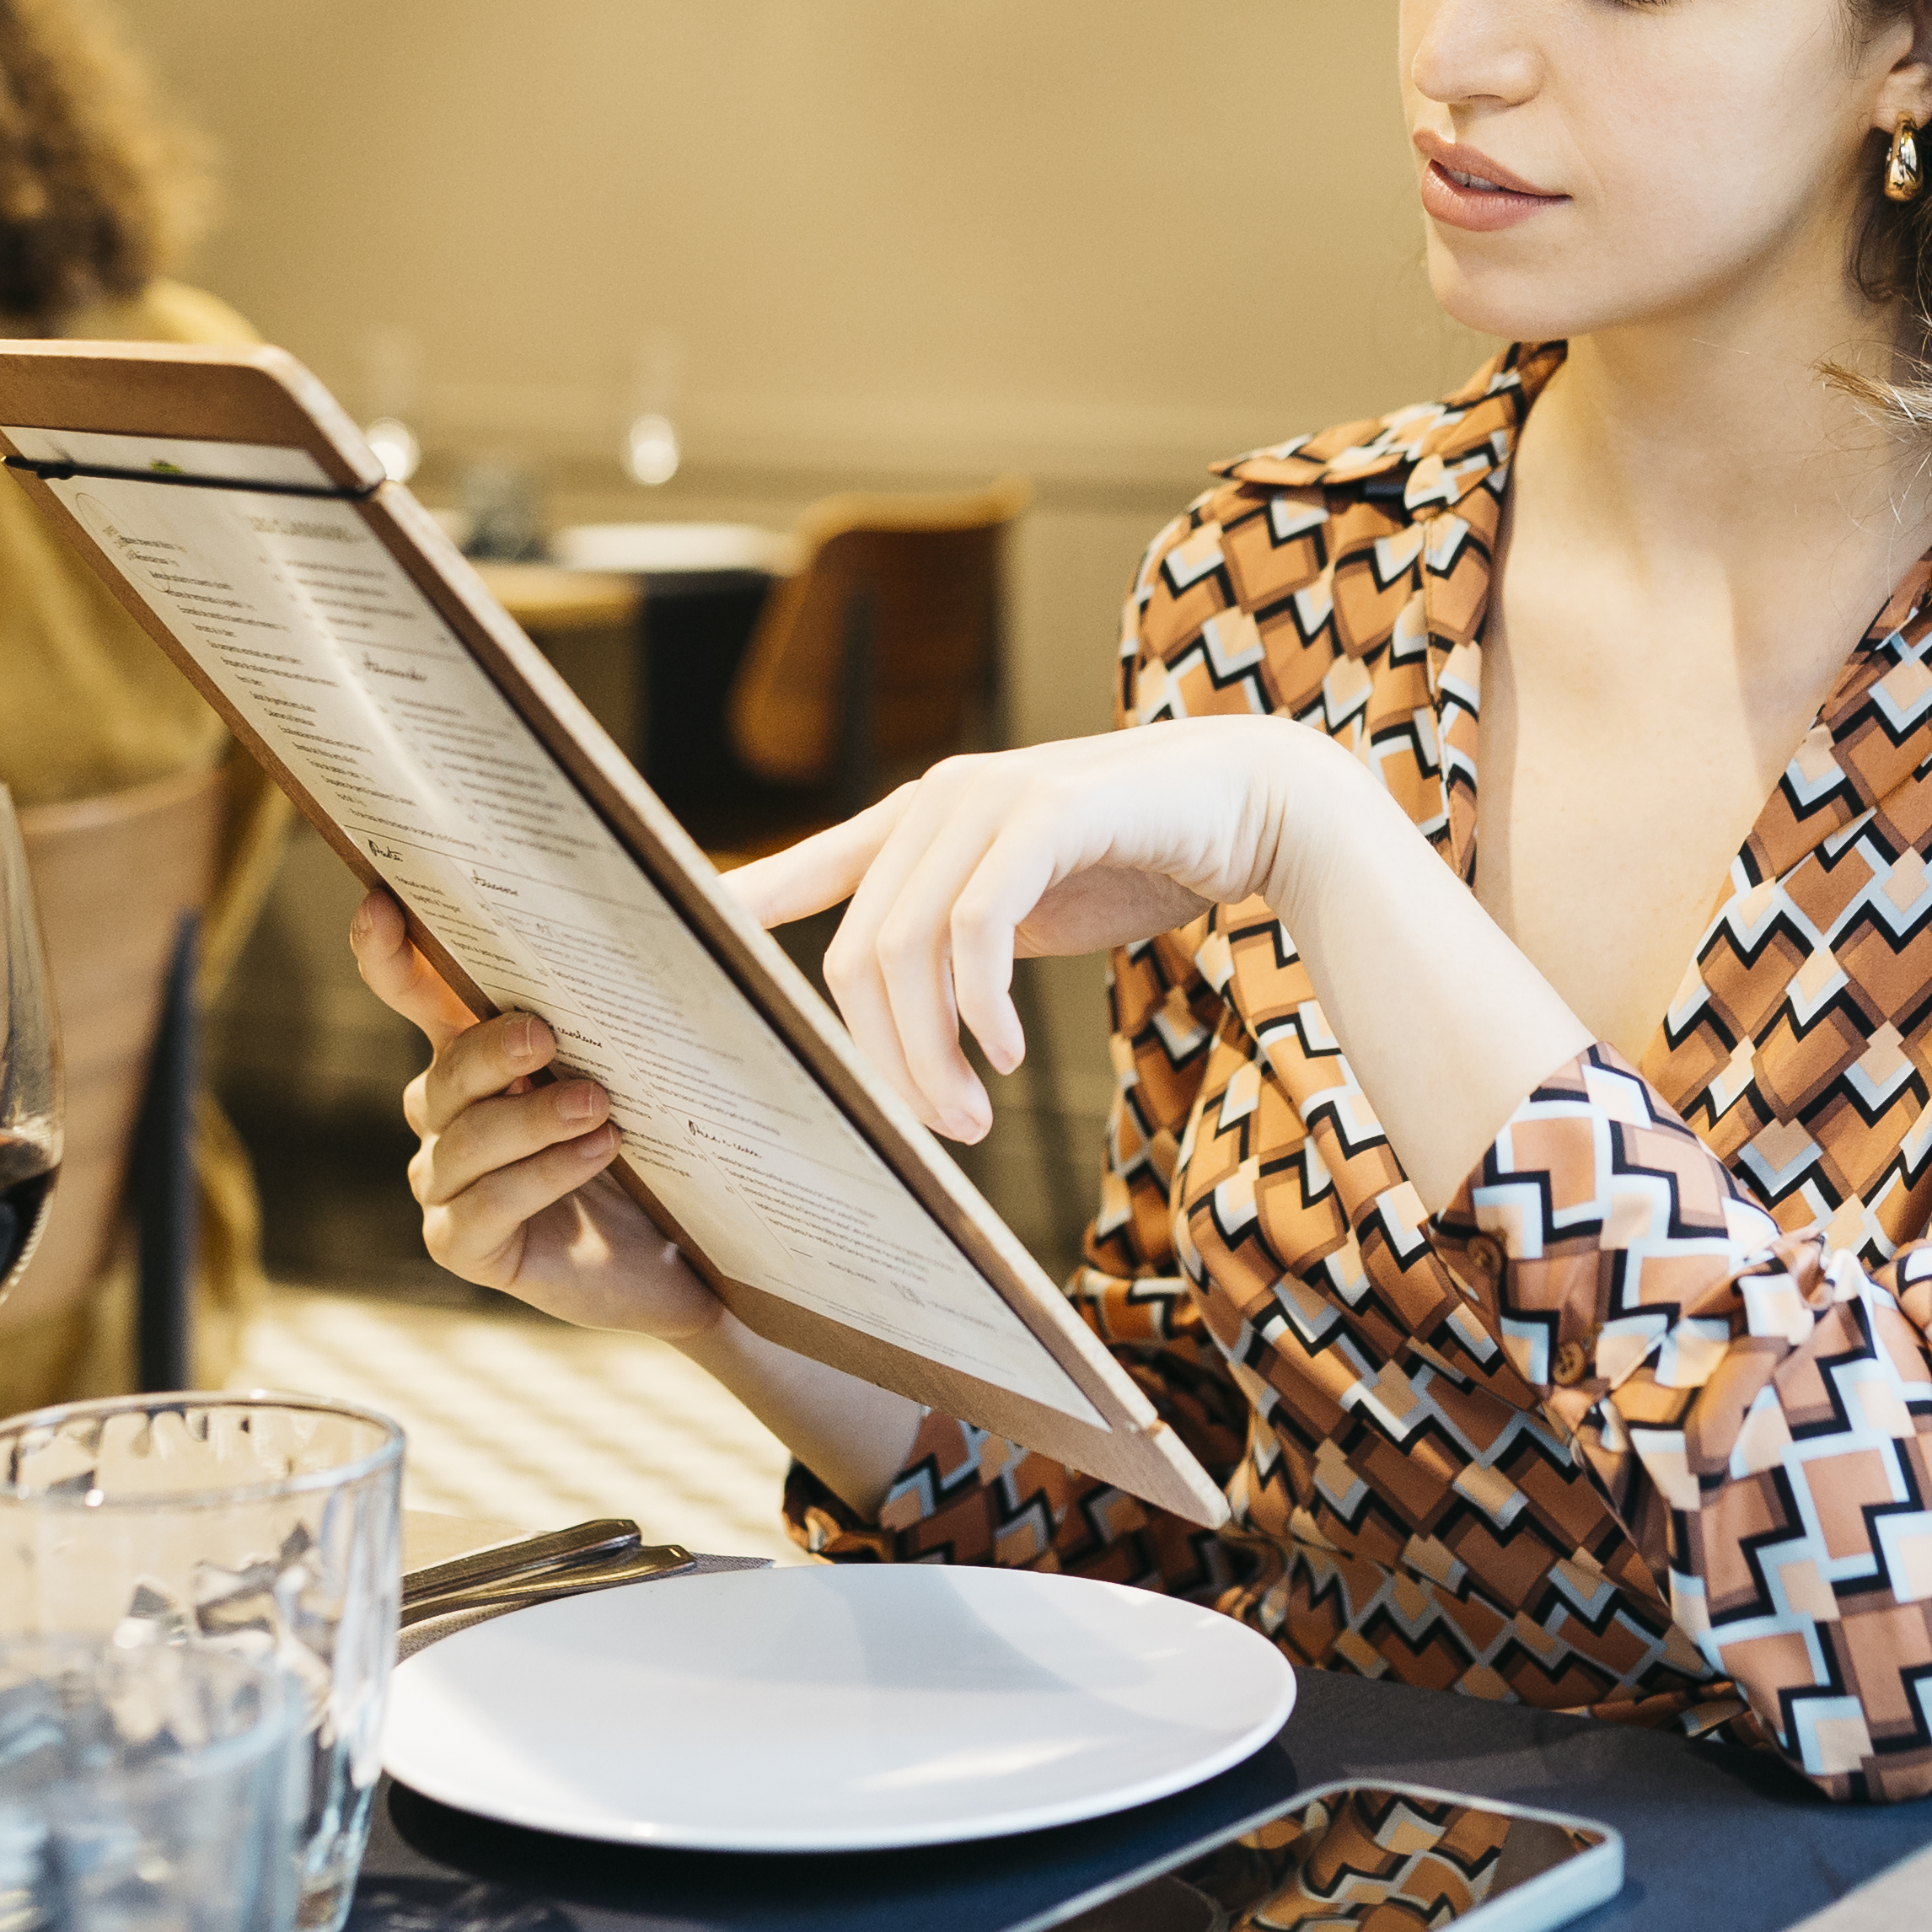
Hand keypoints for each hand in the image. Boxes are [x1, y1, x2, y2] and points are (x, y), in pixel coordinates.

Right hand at [352, 889, 722, 1337]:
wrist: (687, 1254)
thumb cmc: (662, 1145)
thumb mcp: (658, 1062)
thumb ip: (656, 990)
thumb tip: (730, 890)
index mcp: (476, 1051)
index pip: (415, 993)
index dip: (388, 954)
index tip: (381, 906)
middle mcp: (446, 1113)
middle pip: (445, 1070)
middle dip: (490, 1050)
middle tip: (546, 1036)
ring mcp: (446, 1183)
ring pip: (464, 1138)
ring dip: (529, 1119)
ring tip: (598, 1108)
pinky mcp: (463, 1244)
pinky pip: (485, 1205)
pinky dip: (540, 1176)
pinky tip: (596, 1154)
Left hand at [731, 715, 1357, 1143]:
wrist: (1251, 804)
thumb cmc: (1135, 859)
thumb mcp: (1026, 902)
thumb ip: (959, 940)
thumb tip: (913, 1027)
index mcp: (920, 820)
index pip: (806, 867)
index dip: (742, 905)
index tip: (680, 957)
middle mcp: (937, 799)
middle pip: (857, 949)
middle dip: (885, 1056)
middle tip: (935, 1133)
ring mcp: (986, 798)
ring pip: (907, 943)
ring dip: (931, 1050)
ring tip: (969, 1117)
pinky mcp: (1045, 812)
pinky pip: (977, 924)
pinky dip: (981, 1002)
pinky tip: (1008, 1053)